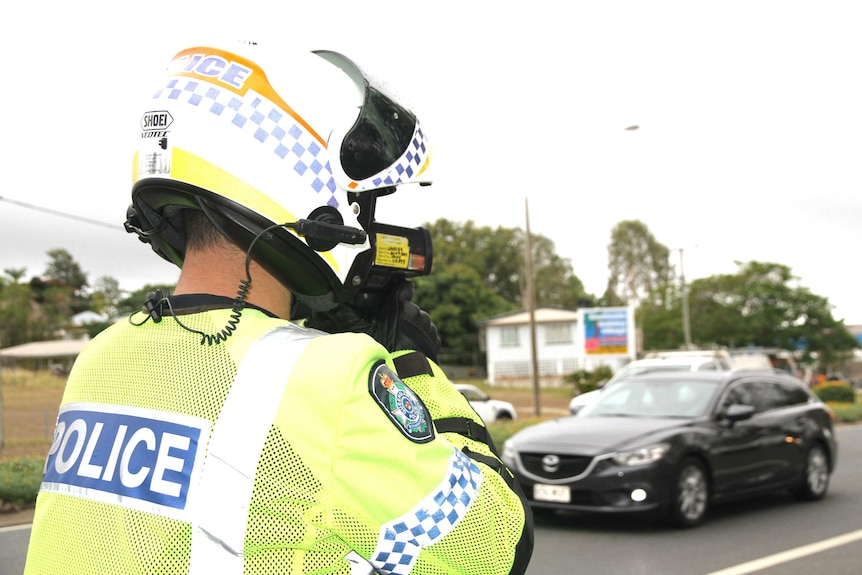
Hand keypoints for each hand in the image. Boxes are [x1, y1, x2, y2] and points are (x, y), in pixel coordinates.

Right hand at [304, 279, 440, 361]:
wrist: (408, 377)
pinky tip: (407, 346)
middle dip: (400, 312)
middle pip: (408, 306)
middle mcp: (417, 313)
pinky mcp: (435, 339)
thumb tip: (324, 309)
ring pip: (418, 319)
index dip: (397, 289)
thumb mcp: (361, 333)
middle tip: (387, 326)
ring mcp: (428, 326)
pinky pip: (426, 333)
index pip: (403, 287)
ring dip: (410, 325)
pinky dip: (419, 337)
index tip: (391, 294)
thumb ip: (345, 317)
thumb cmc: (384, 353)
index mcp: (401, 306)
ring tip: (397, 339)